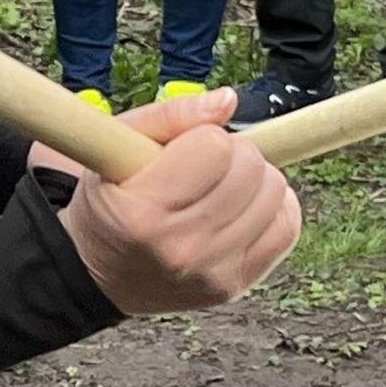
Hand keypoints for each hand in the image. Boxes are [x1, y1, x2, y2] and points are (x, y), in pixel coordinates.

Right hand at [39, 90, 301, 314]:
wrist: (99, 272)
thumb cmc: (111, 202)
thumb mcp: (116, 146)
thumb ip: (170, 114)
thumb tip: (228, 101)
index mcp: (144, 212)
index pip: (215, 146)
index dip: (203, 137)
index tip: (186, 150)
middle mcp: (181, 248)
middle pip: (251, 168)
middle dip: (231, 154)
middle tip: (204, 168)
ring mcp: (212, 271)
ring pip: (275, 193)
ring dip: (254, 181)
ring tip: (220, 188)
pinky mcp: (235, 285)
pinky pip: (286, 228)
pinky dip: (273, 208)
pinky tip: (244, 207)